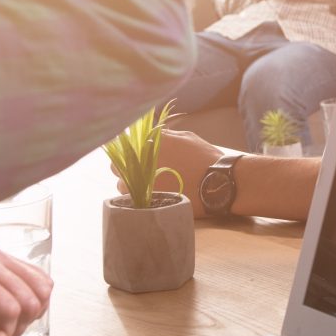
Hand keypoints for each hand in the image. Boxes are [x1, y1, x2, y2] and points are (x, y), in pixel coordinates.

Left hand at [113, 128, 228, 218]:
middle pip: (116, 166)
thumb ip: (164, 135)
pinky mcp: (150, 201)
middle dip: (123, 167)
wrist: (219, 183)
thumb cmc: (205, 158)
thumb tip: (150, 134)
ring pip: (121, 185)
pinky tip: (149, 196)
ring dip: (128, 184)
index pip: (123, 144)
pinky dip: (137, 198)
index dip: (124, 149)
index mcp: (148, 143)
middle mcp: (142, 163)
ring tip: (143, 185)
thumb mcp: (186, 138)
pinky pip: (133, 200)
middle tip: (134, 170)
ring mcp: (143, 184)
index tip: (128, 152)